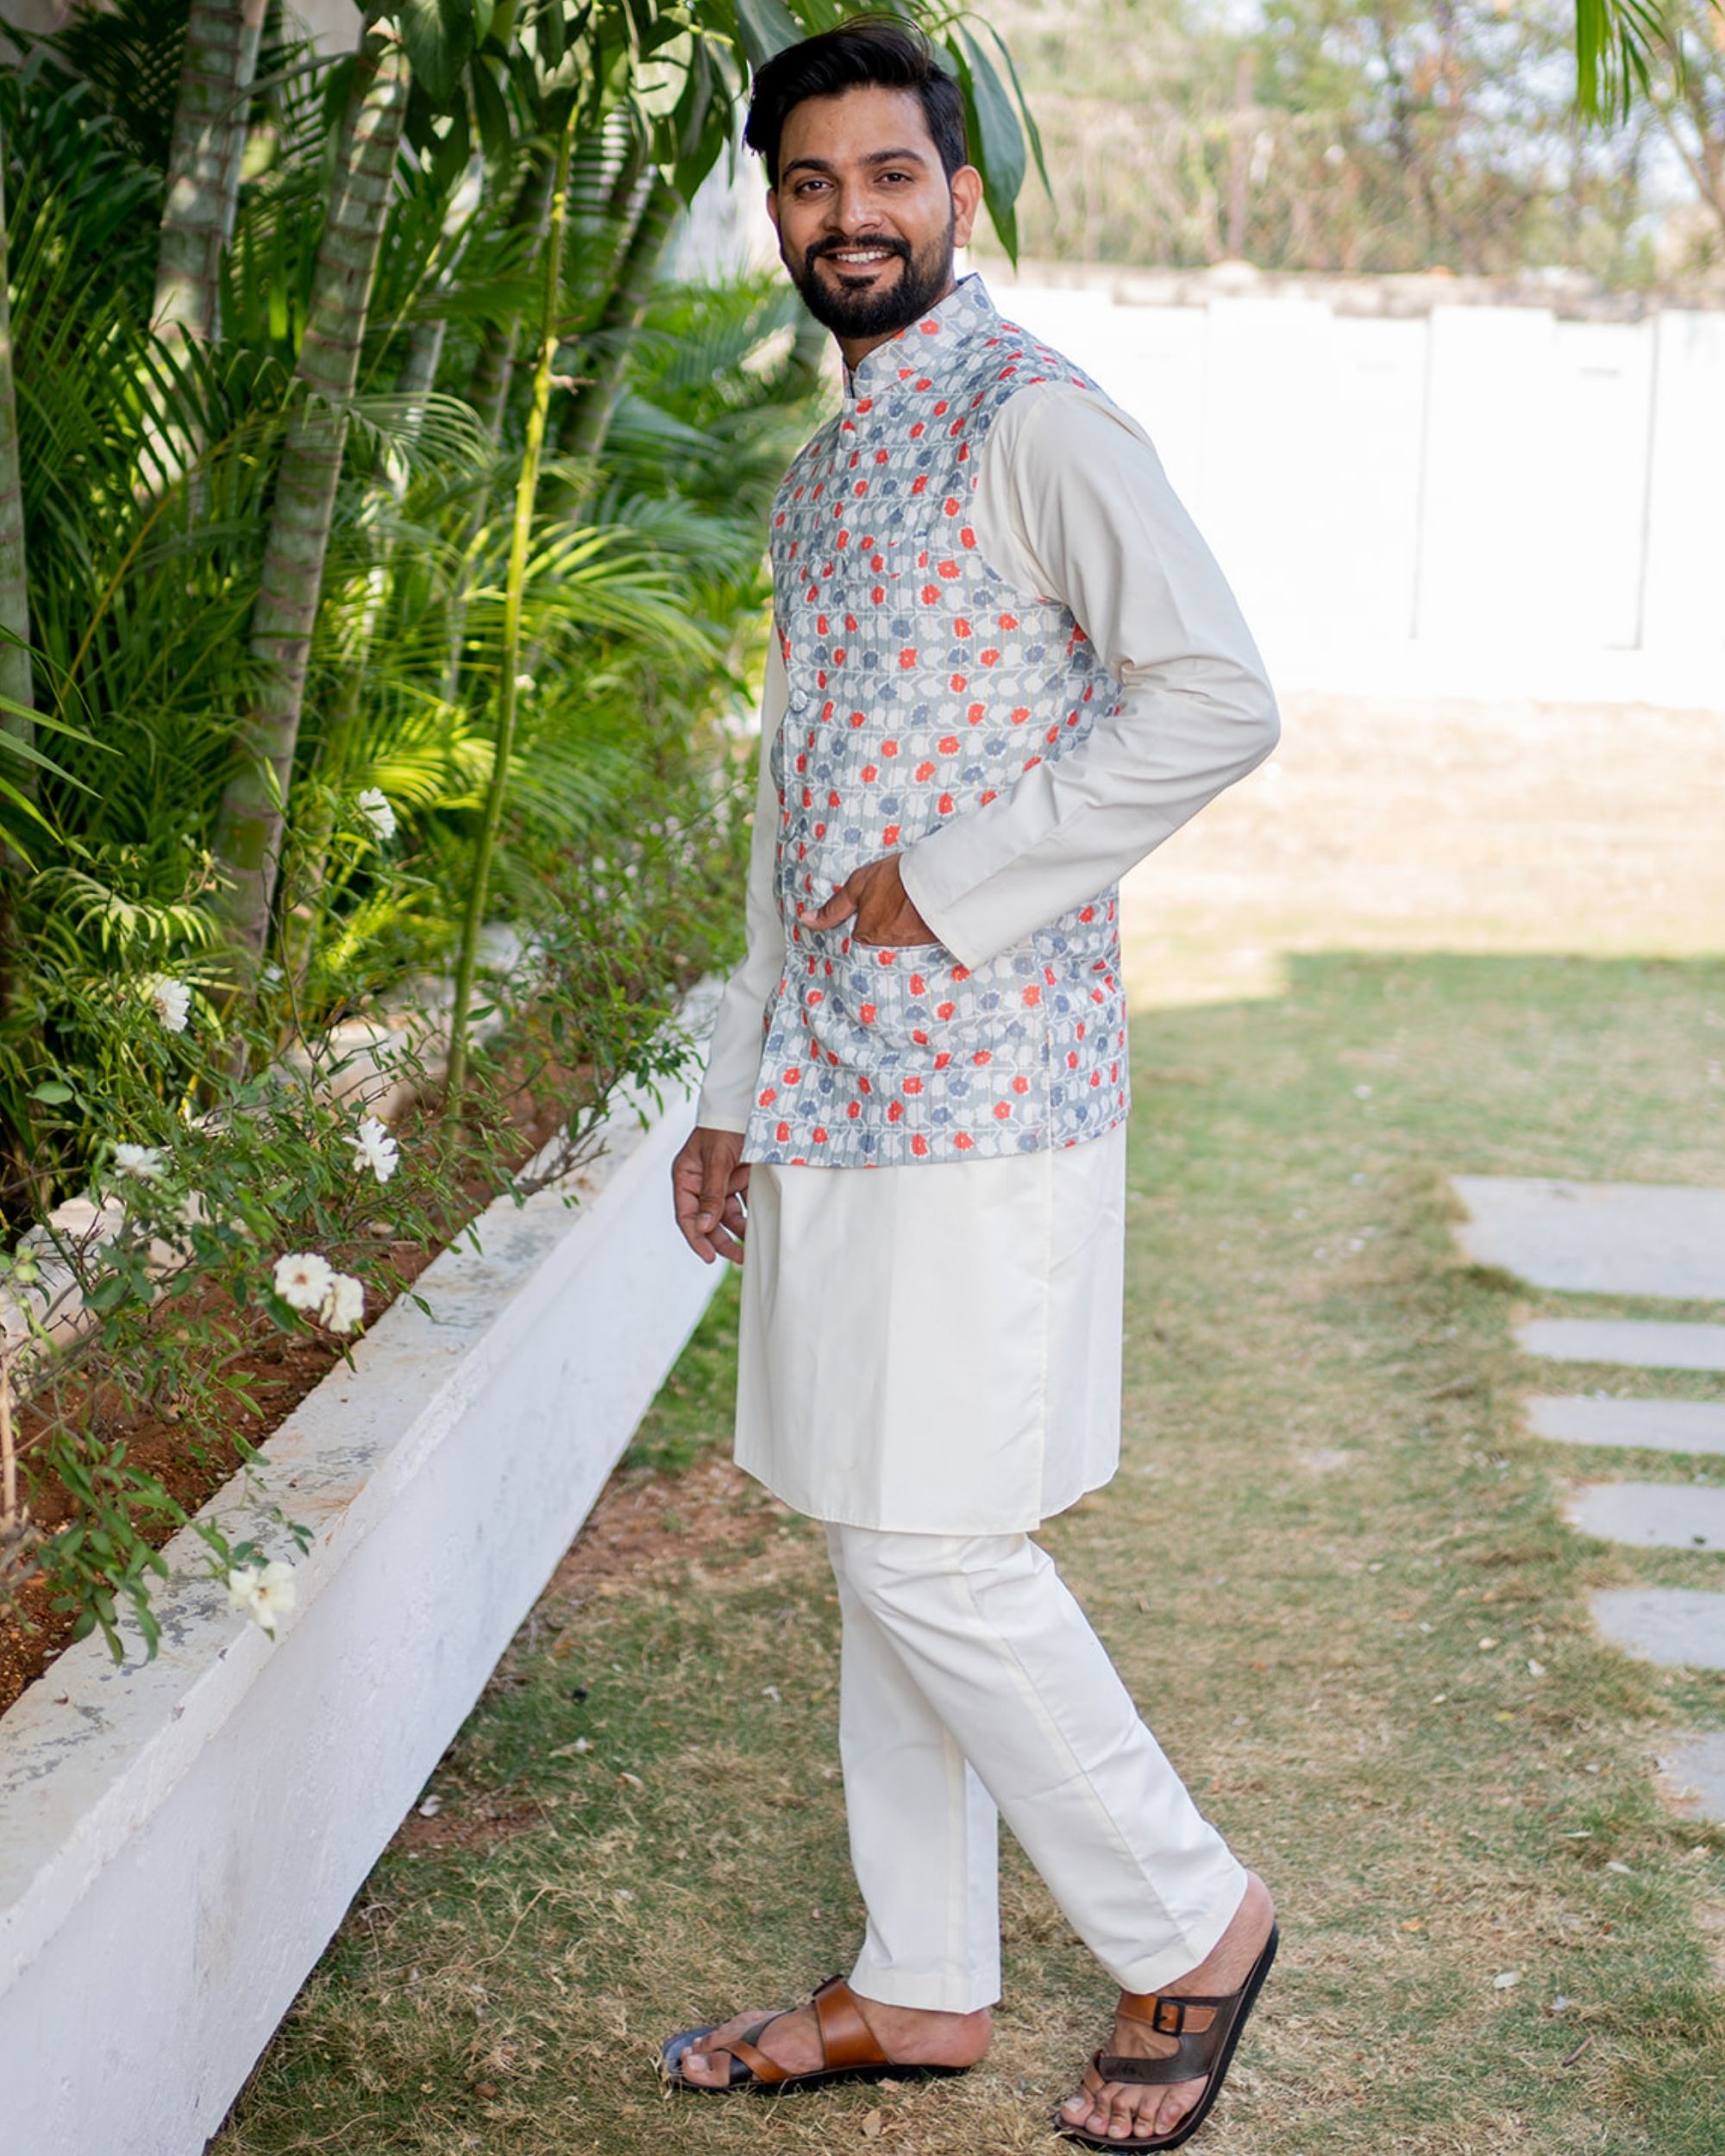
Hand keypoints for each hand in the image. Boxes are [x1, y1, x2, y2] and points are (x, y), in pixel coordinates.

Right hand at [672, 1126, 748, 1265]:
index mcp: (685, 1177)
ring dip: (738, 1230)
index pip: (686, 1215)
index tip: (710, 1256)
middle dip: (721, 1239)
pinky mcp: (740, 1178)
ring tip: (752, 1245)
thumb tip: (703, 1227)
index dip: (696, 1238)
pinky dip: (751, 1214)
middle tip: (738, 1257)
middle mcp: (701, 1182)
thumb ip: (711, 1194)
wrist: (749, 1104)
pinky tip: (760, 1225)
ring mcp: (721, 1181)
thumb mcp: (717, 1160)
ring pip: (727, 1215)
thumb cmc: (725, 1126)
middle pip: (707, 1219)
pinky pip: (744, 1202)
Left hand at [804, 854, 936, 947]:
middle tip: (893, 904)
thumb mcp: (857, 885)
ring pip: (899, 938)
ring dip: (902, 926)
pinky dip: (919, 928)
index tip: (874, 906)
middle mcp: (886, 945)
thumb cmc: (896, 878)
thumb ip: (833, 907)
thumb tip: (806, 919)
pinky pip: (918, 939)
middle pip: (879, 937)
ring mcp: (910, 945)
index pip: (859, 933)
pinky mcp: (930, 943)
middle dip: (884, 924)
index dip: (866, 917)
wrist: (937, 877)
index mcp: (866, 934)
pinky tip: (922, 913)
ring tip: (907, 906)